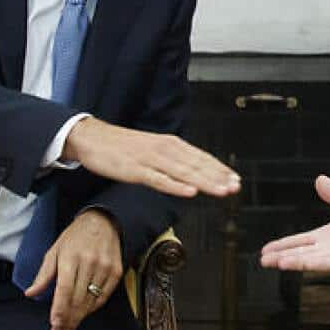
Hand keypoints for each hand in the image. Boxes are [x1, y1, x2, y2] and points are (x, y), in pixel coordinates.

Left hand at [25, 209, 123, 329]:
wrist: (103, 222)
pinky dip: (93, 308)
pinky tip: (83, 314)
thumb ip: (43, 274)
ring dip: (80, 317)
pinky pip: (104, 296)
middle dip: (68, 319)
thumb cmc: (75, 237)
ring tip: (69, 328)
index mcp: (70, 257)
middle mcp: (90, 263)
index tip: (54, 324)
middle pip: (78, 299)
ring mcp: (105, 268)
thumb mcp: (54, 251)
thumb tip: (30, 293)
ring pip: (91, 301)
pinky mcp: (116, 272)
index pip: (65, 290)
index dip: (59, 309)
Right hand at [63, 117, 239, 198]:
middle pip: (197, 165)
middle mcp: (165, 149)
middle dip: (219, 177)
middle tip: (236, 187)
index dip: (220, 169)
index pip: (201, 158)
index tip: (236, 180)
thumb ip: (173, 160)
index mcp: (171, 144)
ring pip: (183, 172)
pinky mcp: (136, 170)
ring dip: (205, 182)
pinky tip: (190, 191)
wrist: (93, 137)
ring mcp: (151, 159)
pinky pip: (159, 180)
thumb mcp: (153, 149)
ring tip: (222, 190)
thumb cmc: (123, 147)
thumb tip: (193, 171)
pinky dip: (176, 186)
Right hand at [260, 175, 329, 273]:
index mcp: (326, 236)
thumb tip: (319, 179)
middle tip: (263, 260)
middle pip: (301, 253)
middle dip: (283, 256)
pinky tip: (307, 265)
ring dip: (297, 262)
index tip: (264, 251)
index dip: (282, 245)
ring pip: (314, 260)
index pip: (299, 241)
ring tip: (279, 263)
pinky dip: (320, 264)